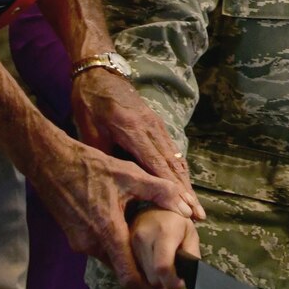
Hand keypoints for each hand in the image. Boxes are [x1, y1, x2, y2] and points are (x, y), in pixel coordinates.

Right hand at [29, 131, 199, 288]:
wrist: (51, 162)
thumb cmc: (91, 166)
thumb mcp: (131, 174)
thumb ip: (162, 192)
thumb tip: (188, 210)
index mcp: (108, 232)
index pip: (129, 276)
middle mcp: (91, 244)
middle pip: (121, 269)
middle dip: (142, 272)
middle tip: (164, 267)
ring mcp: (80, 242)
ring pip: (110, 259)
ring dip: (127, 257)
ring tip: (148, 248)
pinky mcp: (74, 237)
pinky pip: (99, 249)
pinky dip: (114, 247)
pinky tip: (125, 231)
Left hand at [71, 66, 203, 219]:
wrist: (100, 72)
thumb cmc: (90, 101)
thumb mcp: (89, 129)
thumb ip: (103, 155)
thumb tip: (112, 185)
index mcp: (133, 130)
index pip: (157, 165)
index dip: (173, 189)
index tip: (185, 209)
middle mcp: (151, 128)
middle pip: (173, 165)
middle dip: (187, 192)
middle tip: (198, 216)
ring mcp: (156, 125)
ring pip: (176, 158)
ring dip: (186, 182)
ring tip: (195, 206)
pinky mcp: (156, 123)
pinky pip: (172, 150)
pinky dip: (179, 169)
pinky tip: (184, 184)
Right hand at [130, 209, 200, 288]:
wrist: (149, 206)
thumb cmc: (173, 219)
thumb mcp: (190, 232)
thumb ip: (192, 255)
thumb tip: (189, 278)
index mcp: (162, 232)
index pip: (163, 268)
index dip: (173, 282)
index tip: (180, 283)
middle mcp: (141, 239)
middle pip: (150, 279)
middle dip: (163, 284)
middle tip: (171, 277)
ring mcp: (126, 244)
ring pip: (138, 280)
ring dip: (150, 283)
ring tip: (160, 274)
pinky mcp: (117, 249)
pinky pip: (126, 275)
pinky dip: (139, 279)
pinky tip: (148, 274)